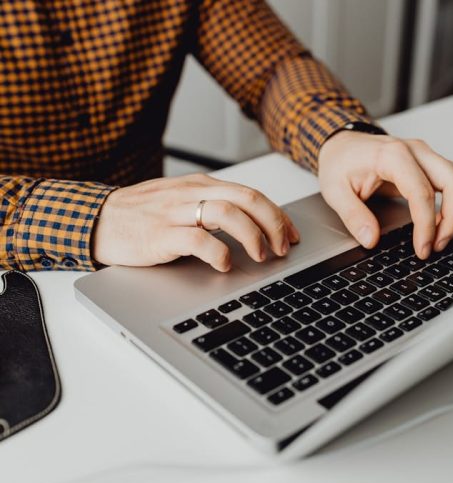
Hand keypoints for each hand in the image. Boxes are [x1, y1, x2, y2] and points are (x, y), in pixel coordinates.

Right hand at [92, 174, 299, 270]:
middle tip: (282, 247)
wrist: (100, 220)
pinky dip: (218, 253)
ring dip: (252, 235)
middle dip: (273, 223)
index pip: (250, 194)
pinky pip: (197, 240)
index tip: (291, 234)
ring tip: (260, 256)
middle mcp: (192, 193)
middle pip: (246, 199)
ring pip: (227, 213)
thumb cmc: (143, 214)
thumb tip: (251, 224)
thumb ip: (213, 207)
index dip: (277, 215)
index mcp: (201, 185)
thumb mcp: (182, 201)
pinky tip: (224, 264)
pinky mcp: (161, 235)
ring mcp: (175, 212)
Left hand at [318, 131, 452, 259]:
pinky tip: (443, 223)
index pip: (422, 193)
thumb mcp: (334, 191)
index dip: (426, 225)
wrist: (341, 145)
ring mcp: (425, 155)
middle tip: (437, 246)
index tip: (423, 248)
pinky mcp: (429, 163)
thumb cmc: (339, 162)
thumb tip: (370, 239)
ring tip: (442, 238)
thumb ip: (353, 216)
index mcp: (392, 155)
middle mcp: (415, 151)